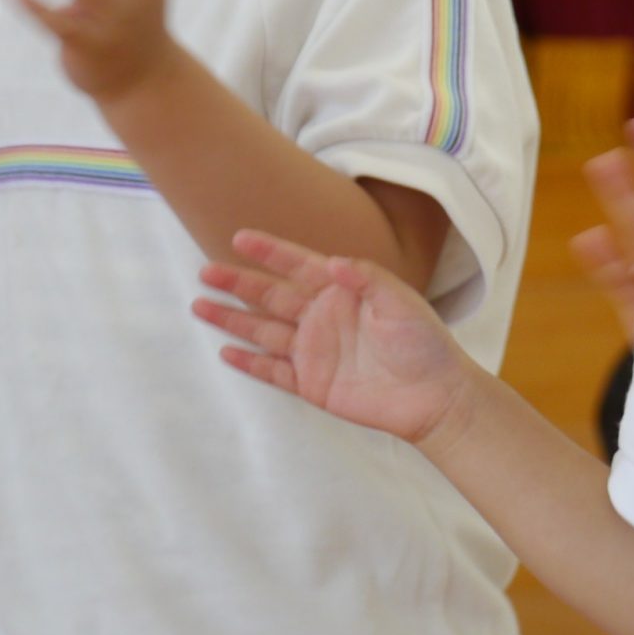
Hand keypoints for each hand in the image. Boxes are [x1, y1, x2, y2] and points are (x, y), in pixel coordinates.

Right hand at [194, 229, 484, 446]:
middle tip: (205, 271)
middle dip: (238, 284)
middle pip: (271, 296)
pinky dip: (249, 362)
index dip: (270, 252)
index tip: (240, 237)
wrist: (434, 396)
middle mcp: (323, 318)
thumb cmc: (424, 343)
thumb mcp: (400, 302)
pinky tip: (225, 351)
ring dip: (233, 319)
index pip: (299, 266)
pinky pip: (273, 371)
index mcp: (343, 292)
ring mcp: (314, 351)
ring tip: (199, 306)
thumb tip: (330, 262)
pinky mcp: (312, 384)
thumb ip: (366, 278)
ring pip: (264, 331)